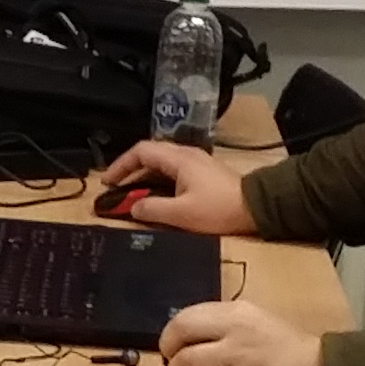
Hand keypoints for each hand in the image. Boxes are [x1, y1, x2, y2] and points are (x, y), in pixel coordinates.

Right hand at [95, 139, 254, 236]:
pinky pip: (172, 170)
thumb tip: (132, 207)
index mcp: (179, 159)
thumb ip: (152, 209)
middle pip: (150, 154)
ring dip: (143, 175)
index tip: (107, 182)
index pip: (141, 152)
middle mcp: (186, 155)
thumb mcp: (181, 214)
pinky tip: (156, 195)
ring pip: (161, 162)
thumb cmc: (219, 209)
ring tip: (131, 193)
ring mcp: (197, 162)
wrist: (257, 208)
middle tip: (115, 187)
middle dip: (129, 169)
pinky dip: (157, 179)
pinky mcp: (204, 173)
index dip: (120, 165)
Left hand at [157, 298, 331, 365]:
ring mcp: (236, 355)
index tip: (171, 345)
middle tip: (169, 361)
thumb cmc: (289, 351)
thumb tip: (193, 336)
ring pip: (186, 361)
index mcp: (237, 312)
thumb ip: (227, 326)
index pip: (188, 314)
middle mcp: (234, 328)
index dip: (171, 331)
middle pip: (181, 330)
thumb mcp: (257, 323)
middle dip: (167, 348)